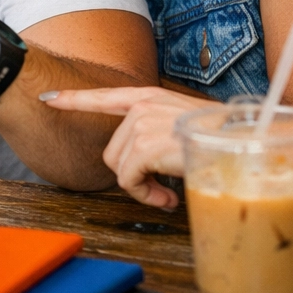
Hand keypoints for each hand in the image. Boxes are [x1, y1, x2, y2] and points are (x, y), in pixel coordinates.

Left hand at [42, 87, 218, 208]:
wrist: (243, 141)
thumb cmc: (223, 139)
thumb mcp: (185, 128)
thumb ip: (157, 137)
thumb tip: (145, 171)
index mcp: (151, 97)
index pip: (105, 96)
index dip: (74, 98)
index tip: (48, 98)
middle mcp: (143, 105)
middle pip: (113, 151)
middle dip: (134, 175)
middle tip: (162, 186)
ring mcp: (142, 123)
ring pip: (119, 169)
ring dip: (142, 187)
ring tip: (168, 190)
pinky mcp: (144, 145)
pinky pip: (128, 180)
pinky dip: (146, 195)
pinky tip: (167, 197)